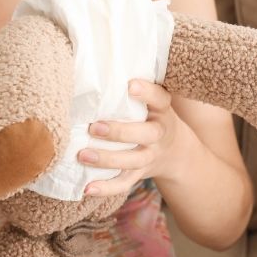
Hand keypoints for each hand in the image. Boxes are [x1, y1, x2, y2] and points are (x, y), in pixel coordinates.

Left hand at [79, 79, 182, 195]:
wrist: (174, 151)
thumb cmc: (150, 116)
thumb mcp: (151, 102)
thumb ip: (132, 91)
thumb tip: (94, 67)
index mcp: (162, 111)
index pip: (160, 99)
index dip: (147, 93)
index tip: (130, 85)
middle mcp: (159, 134)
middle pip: (146, 135)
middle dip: (120, 132)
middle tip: (94, 127)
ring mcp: (150, 156)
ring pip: (132, 161)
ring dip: (107, 160)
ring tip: (83, 155)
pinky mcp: (139, 173)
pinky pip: (124, 183)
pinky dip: (106, 188)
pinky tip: (88, 188)